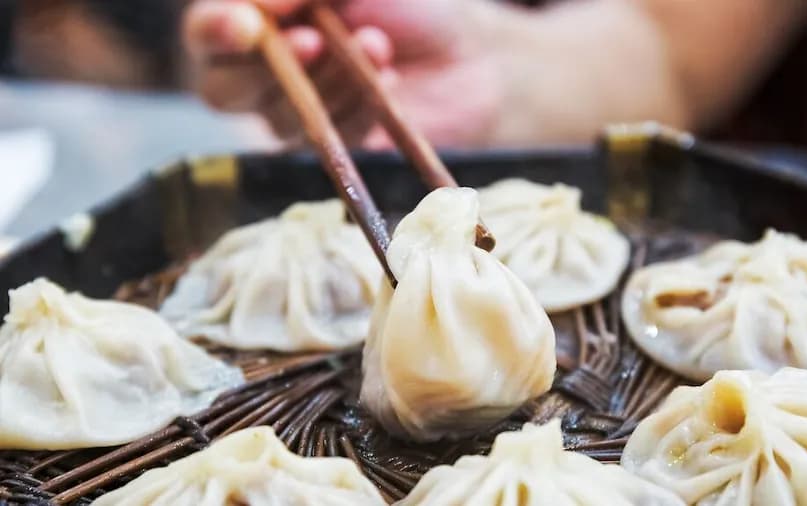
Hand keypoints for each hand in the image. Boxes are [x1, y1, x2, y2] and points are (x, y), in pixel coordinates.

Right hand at [184, 0, 505, 147]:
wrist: (472, 55)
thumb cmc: (413, 5)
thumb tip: (260, 4)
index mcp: (260, 15)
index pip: (206, 28)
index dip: (216, 29)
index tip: (248, 23)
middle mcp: (264, 65)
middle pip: (219, 89)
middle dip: (266, 66)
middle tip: (316, 41)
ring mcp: (295, 110)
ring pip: (275, 117)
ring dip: (329, 80)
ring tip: (378, 46)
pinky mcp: (331, 145)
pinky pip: (323, 139)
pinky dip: (356, 108)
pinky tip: (388, 80)